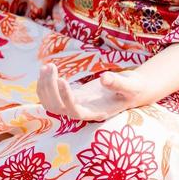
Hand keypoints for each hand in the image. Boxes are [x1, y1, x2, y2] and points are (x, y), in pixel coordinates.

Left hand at [37, 61, 155, 121]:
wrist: (133, 90)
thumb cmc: (135, 88)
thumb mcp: (131, 84)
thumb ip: (118, 83)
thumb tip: (104, 78)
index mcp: (98, 112)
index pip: (75, 112)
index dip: (66, 99)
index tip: (62, 79)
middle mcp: (85, 112)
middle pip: (58, 108)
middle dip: (50, 88)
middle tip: (52, 66)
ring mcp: (77, 105)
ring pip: (51, 104)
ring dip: (44, 86)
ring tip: (48, 66)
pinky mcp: (73, 97)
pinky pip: (52, 96)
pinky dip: (45, 84)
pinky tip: (46, 69)